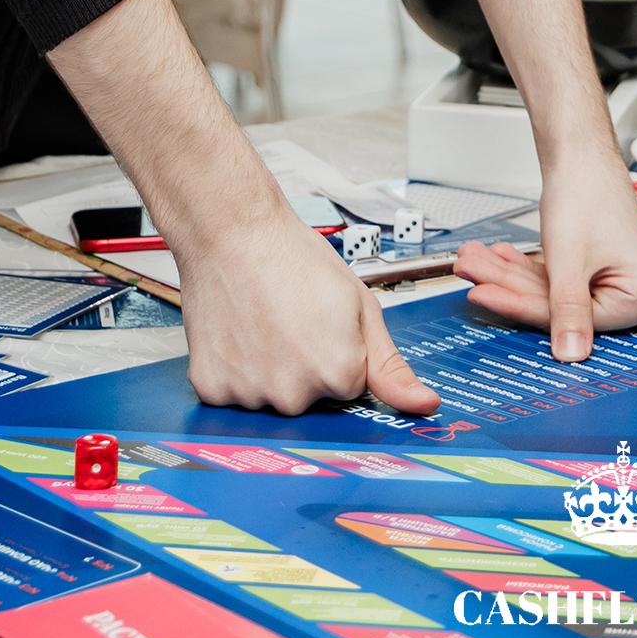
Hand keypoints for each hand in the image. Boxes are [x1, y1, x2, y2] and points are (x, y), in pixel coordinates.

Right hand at [176, 208, 439, 415]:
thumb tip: (426, 406)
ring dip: (267, 370)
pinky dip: (233, 370)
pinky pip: (231, 394)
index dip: (339, 352)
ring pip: (269, 397)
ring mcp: (249, 396)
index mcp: (339, 373)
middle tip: (290, 319)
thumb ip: (390, 365)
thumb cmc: (295, 258)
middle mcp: (294, 396)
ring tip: (261, 321)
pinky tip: (237, 333)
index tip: (322, 322)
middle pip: (308, 398)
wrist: (232, 232)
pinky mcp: (211, 390)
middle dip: (305, 367)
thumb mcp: (359, 304)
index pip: (349, 387)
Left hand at [453, 151, 636, 357]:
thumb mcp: (570, 258)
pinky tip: (496, 258)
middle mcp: (629, 292)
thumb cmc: (587, 188)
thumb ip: (567, 310)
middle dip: (506, 283)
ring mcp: (609, 279)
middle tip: (472, 272)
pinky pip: (551, 275)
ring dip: (507, 273)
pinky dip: (521, 266)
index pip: (569, 317)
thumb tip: (571, 355)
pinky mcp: (591, 267)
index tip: (485, 295)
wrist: (581, 146)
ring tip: (476, 261)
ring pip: (548, 288)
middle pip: (555, 303)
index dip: (520, 304)